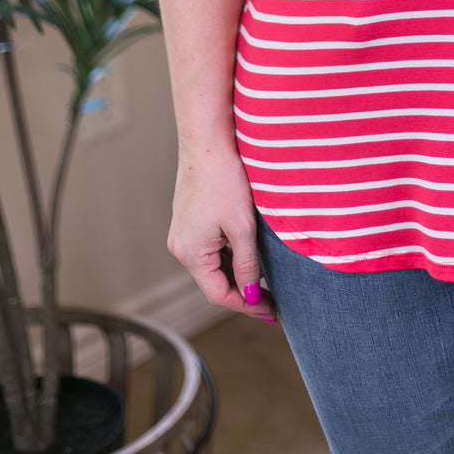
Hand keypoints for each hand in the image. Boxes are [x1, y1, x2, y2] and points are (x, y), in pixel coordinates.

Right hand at [168, 143, 276, 321]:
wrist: (207, 141)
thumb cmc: (224, 178)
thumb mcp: (242, 226)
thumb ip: (247, 264)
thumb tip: (253, 294)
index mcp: (191, 254)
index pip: (220, 295)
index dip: (248, 305)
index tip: (272, 312)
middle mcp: (180, 247)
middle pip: (214, 282)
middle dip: (243, 292)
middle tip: (273, 300)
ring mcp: (183, 233)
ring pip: (212, 266)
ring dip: (236, 274)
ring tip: (265, 280)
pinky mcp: (188, 220)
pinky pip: (209, 249)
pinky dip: (228, 256)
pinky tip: (247, 254)